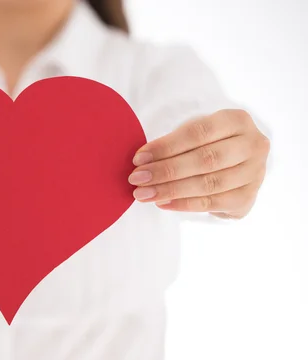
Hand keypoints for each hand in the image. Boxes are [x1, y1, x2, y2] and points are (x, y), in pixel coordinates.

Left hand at [128, 109, 269, 218]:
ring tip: (144, 194)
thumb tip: (142, 162)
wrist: (238, 165)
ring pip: (209, 184)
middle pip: (205, 160)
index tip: (138, 158)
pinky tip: (163, 203)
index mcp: (237, 120)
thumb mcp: (196, 134)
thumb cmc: (209, 144)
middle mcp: (253, 145)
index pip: (198, 132)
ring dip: (171, 190)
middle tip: (137, 179)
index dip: (166, 146)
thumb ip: (174, 143)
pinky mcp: (248, 197)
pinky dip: (184, 204)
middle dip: (165, 171)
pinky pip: (213, 203)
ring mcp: (255, 172)